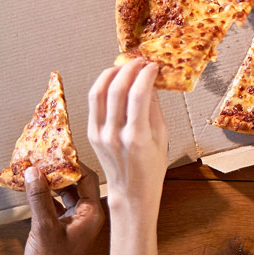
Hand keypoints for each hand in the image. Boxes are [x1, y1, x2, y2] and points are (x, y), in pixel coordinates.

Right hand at [22, 163, 103, 254]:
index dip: (71, 163)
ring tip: (32, 167)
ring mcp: (75, 220)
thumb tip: (32, 171)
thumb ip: (38, 197)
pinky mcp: (62, 225)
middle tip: (41, 156)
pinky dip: (43, 194)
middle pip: (76, 182)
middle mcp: (87, 214)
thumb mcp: (43, 227)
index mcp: (92, 214)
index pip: (87, 178)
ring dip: (49, 181)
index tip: (54, 151)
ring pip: (64, 192)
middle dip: (58, 170)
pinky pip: (55, 202)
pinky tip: (29, 186)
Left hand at [87, 61, 168, 214]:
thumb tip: (151, 83)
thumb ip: (154, 109)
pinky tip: (114, 81)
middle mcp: (115, 134)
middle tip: (140, 61)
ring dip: (112, 73)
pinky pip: (93, 102)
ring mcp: (100, 134)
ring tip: (124, 66)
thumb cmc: (151, 169)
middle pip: (117, 89)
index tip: (153, 66)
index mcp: (137, 137)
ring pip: (99, 92)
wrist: (131, 192)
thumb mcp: (162, 138)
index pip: (138, 95)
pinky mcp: (91, 133)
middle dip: (129, 69)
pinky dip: (103, 86)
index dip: (146, 74)